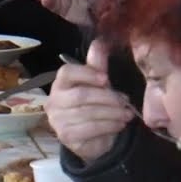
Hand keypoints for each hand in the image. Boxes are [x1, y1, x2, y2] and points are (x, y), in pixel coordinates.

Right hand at [46, 40, 133, 162]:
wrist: (92, 140)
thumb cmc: (94, 107)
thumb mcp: (97, 85)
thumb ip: (97, 66)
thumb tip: (100, 41)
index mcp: (59, 84)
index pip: (66, 73)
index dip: (87, 74)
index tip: (106, 79)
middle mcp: (53, 101)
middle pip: (81, 95)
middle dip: (107, 98)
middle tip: (125, 101)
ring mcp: (57, 120)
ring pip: (88, 113)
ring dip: (112, 113)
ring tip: (127, 114)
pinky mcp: (66, 137)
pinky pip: (90, 129)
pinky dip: (109, 126)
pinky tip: (119, 124)